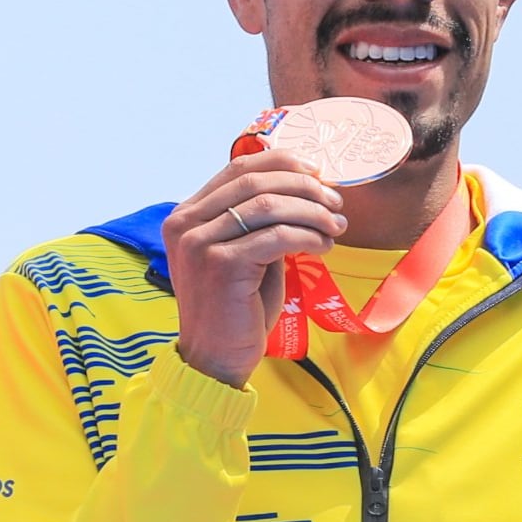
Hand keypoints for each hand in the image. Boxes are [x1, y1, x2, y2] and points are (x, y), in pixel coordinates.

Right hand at [163, 145, 347, 385]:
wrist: (215, 359)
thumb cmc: (235, 309)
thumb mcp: (242, 254)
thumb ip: (257, 222)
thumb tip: (305, 189)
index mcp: (186, 214)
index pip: (238, 168)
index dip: (282, 163)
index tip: (317, 174)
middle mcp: (186, 223)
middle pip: (255, 182)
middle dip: (304, 187)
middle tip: (335, 202)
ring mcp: (200, 243)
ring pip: (269, 205)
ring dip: (312, 212)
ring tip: (335, 226)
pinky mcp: (221, 264)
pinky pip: (277, 236)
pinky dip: (308, 236)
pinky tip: (323, 245)